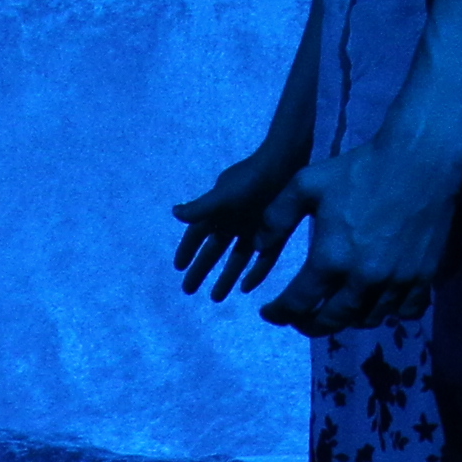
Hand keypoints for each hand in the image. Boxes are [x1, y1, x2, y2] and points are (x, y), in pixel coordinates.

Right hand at [172, 138, 312, 303]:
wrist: (286, 164)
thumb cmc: (252, 178)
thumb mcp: (224, 194)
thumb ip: (202, 207)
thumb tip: (175, 214)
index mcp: (218, 211)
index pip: (197, 235)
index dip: (187, 250)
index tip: (178, 268)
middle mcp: (233, 222)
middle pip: (214, 251)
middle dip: (201, 270)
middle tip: (189, 291)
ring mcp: (255, 229)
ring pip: (237, 259)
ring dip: (226, 277)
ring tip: (216, 297)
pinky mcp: (275, 234)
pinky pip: (263, 259)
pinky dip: (255, 272)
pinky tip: (247, 287)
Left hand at [262, 133, 461, 336]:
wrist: (420, 161)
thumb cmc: (359, 170)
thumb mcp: (305, 185)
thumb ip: (276, 219)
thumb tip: (258, 248)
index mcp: (331, 259)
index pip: (299, 304)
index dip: (279, 314)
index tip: (269, 313)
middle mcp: (364, 280)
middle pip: (333, 321)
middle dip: (309, 325)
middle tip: (299, 320)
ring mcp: (398, 282)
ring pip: (368, 319)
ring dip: (346, 321)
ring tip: (334, 311)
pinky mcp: (425, 277)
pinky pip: (406, 311)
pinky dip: (388, 313)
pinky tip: (376, 303)